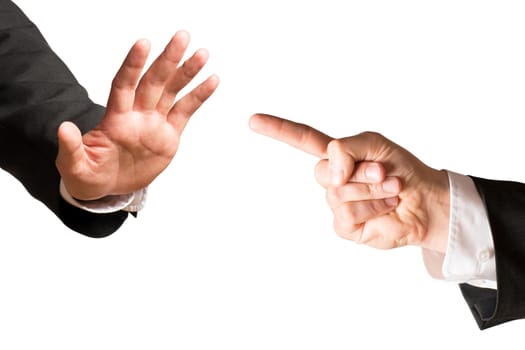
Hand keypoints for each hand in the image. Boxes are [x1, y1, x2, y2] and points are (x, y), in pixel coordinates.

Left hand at [56, 31, 218, 199]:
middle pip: (154, 82)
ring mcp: (154, 123)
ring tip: (202, 54)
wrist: (109, 187)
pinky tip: (211, 80)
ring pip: (172, 92)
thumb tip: (63, 129)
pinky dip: (198, 96)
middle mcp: (137, 115)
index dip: (133, 65)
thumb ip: (71, 149)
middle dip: (167, 60)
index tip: (143, 44)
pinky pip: (186, 112)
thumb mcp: (75, 165)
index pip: (124, 85)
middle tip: (181, 37)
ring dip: (187, 72)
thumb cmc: (89, 174)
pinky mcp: (169, 136)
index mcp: (115, 119)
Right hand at [249, 113, 448, 252]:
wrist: (425, 200)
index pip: (301, 140)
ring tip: (390, 190)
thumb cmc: (401, 167)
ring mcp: (336, 202)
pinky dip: (373, 208)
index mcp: (337, 154)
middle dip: (359, 171)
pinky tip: (386, 207)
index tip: (253, 120)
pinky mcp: (345, 225)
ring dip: (371, 190)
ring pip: (338, 193)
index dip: (277, 130)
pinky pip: (347, 214)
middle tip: (383, 173)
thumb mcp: (374, 143)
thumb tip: (331, 176)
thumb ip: (345, 148)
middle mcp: (332, 178)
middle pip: (322, 171)